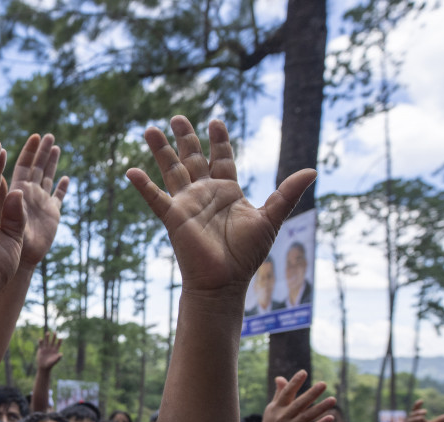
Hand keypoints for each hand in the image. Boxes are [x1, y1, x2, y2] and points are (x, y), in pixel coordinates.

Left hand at [11, 133, 68, 266]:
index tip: (34, 137)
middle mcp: (28, 195)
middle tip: (46, 136)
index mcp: (17, 193)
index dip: (29, 151)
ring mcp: (40, 204)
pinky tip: (65, 178)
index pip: (24, 166)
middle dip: (40, 152)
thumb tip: (11, 185)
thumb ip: (8, 205)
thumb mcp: (4, 222)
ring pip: (47, 178)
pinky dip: (61, 188)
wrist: (14, 263)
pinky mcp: (51, 216)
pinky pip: (57, 198)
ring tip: (54, 146)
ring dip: (50, 163)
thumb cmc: (1, 247)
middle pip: (36, 168)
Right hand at [35, 332, 62, 370]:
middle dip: (54, 337)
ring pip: (47, 341)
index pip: (58, 344)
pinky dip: (40, 341)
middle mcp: (51, 348)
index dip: (59, 341)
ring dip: (47, 337)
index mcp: (55, 350)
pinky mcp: (41, 349)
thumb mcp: (55, 361)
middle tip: (55, 332)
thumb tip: (61, 354)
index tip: (60, 338)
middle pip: (53, 341)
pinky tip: (40, 338)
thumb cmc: (50, 364)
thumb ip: (58, 357)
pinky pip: (41, 344)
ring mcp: (46, 348)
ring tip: (48, 333)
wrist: (44, 366)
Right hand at [127, 117, 315, 292]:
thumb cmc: (246, 254)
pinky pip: (155, 199)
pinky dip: (143, 186)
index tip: (216, 121)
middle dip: (185, 137)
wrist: (224, 281)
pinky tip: (130, 171)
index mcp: (227, 191)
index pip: (221, 158)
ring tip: (150, 130)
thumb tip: (312, 170)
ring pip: (171, 170)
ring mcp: (186, 204)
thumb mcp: (271, 218)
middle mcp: (204, 193)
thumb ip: (287, 193)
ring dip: (160, 151)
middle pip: (192, 158)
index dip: (219, 140)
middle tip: (177, 117)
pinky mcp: (173, 218)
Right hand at [254, 370, 335, 421]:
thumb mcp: (272, 409)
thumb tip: (280, 377)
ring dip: (321, 408)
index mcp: (277, 408)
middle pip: (299, 403)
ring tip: (333, 399)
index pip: (286, 393)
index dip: (294, 382)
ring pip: (307, 416)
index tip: (304, 372)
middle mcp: (283, 417)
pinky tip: (330, 417)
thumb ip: (279, 394)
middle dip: (312, 393)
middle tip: (324, 384)